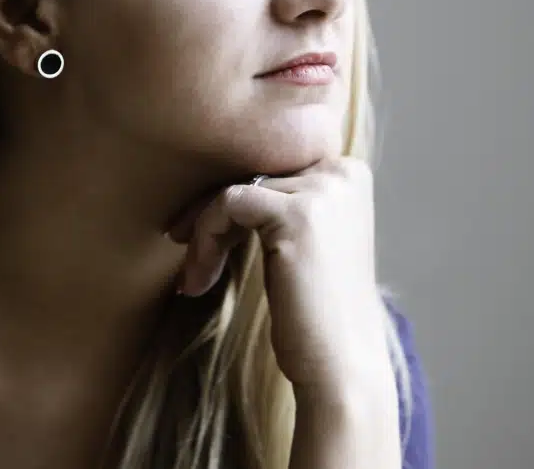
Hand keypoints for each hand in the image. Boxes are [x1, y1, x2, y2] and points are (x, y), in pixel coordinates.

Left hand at [167, 156, 393, 398]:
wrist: (341, 364)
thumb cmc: (317, 311)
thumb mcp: (305, 241)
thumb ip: (282, 203)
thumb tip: (223, 182)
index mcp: (350, 173)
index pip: (271, 168)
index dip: (230, 201)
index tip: (198, 235)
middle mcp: (342, 173)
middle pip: (251, 174)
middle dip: (211, 214)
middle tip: (183, 248)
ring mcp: (324, 191)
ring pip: (234, 191)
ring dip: (204, 234)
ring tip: (195, 277)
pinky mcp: (299, 215)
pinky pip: (228, 204)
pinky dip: (206, 239)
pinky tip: (200, 280)